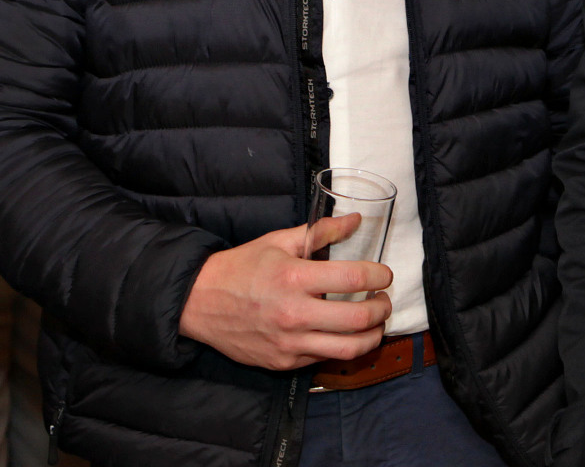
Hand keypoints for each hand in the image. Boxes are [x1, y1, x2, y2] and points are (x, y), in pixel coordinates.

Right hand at [178, 214, 392, 370]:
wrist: (200, 302)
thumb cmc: (242, 267)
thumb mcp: (279, 241)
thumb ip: (321, 231)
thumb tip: (356, 220)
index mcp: (294, 277)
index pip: (354, 279)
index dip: (379, 275)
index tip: (384, 274)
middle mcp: (294, 313)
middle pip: (359, 319)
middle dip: (382, 308)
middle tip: (384, 300)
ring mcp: (289, 342)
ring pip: (349, 349)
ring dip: (373, 335)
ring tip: (376, 323)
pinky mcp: (284, 362)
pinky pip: (324, 358)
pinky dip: (343, 347)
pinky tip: (345, 334)